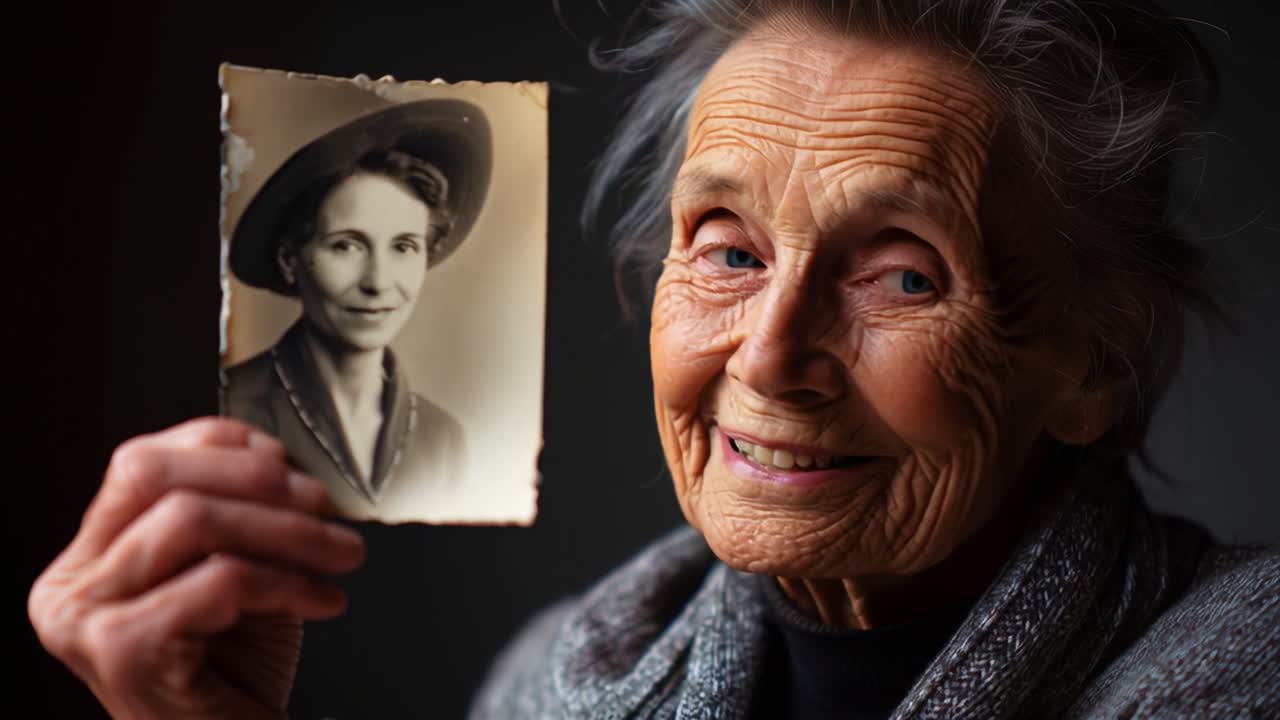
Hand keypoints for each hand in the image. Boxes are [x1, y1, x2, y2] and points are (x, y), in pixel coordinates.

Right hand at [29, 417, 365, 718]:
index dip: (221, 447)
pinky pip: (219, 581)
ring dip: (288, 530)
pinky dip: (286, 582)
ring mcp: (86, 619)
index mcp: (91, 555)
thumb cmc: (235, 672)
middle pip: (154, 477)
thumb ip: (239, 514)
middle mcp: (71, 584)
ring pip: (190, 520)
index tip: (290, 463)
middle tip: (324, 505)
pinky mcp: (122, 653)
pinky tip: (323, 600)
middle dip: (255, 480)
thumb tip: (285, 458)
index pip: (142, 462)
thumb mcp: (236, 571)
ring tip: (342, 554)